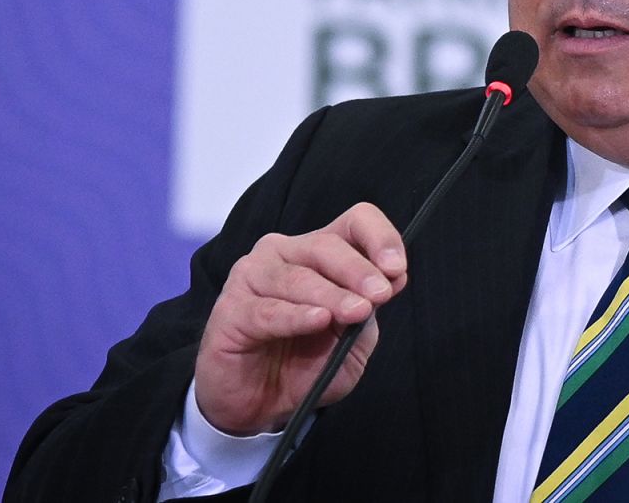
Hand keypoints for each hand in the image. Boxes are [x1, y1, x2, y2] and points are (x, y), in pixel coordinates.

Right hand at [194, 203, 406, 435]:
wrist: (259, 406)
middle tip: (380, 295)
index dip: (379, 238)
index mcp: (320, 252)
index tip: (397, 269)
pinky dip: (295, 315)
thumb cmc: (305, 365)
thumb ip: (369, 310)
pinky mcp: (231, 310)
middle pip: (326, 245)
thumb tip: (393, 279)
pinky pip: (267, 310)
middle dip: (358, 270)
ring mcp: (253, 277)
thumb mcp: (352, 341)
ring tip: (356, 312)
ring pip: (298, 277)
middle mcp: (285, 253)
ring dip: (332, 294)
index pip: (355, 222)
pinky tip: (317, 320)